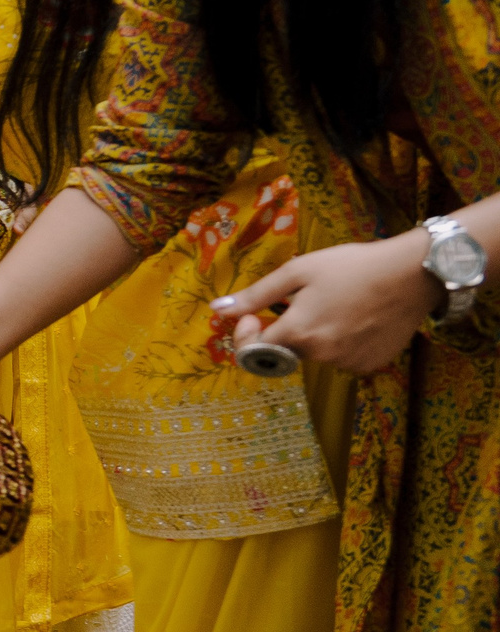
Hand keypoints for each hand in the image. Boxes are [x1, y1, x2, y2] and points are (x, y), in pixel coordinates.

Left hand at [212, 233, 442, 374]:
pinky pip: (342, 358)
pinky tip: (356, 317)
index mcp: (298, 333)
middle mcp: (321, 356)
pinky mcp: (370, 365)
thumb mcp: (298, 271)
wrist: (412, 274)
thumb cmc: (351, 266)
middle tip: (304, 300)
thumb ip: (256, 295)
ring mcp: (348, 364)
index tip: (256, 314)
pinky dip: (341, 342)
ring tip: (336, 303)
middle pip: (286, 351)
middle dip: (286, 329)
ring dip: (315, 335)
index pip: (253, 352)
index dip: (247, 333)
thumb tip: (218, 310)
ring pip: (316, 354)